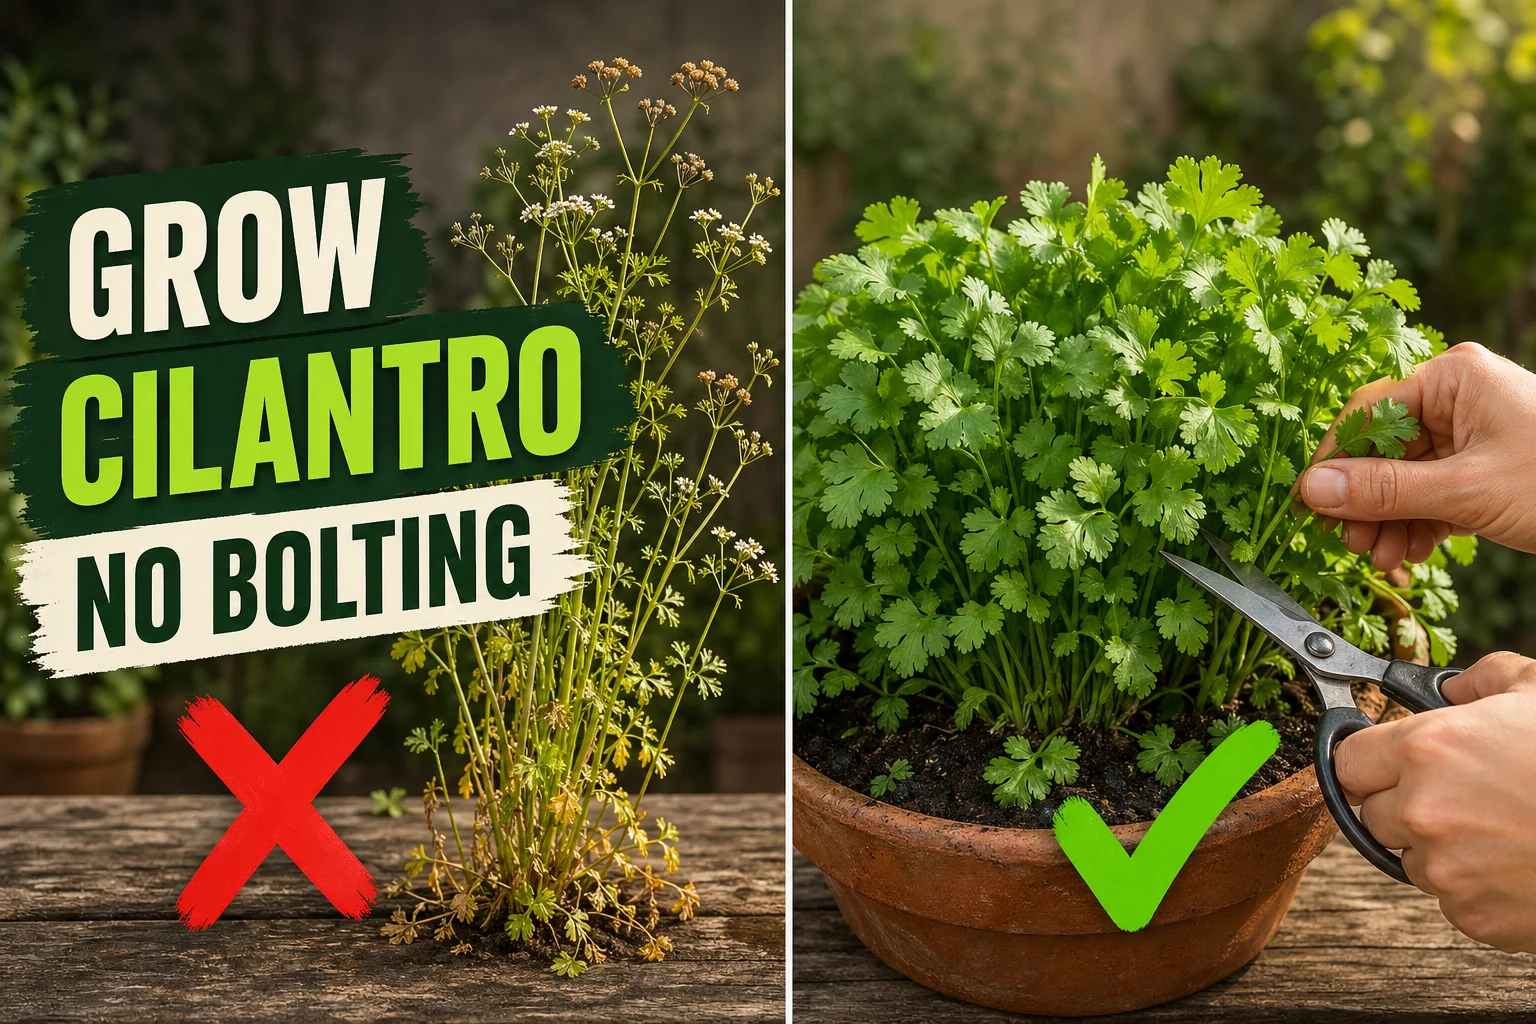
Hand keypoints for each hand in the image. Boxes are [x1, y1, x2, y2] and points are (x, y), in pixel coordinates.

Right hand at [1296, 342, 1535, 568]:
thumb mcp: (1467, 491)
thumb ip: (1385, 491)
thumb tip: (1314, 490)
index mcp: (1454, 377)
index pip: (1367, 413)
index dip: (1335, 462)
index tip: (1312, 504)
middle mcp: (1459, 396)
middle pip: (1384, 447)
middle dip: (1366, 501)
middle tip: (1352, 542)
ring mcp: (1473, 430)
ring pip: (1406, 474)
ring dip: (1389, 519)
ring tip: (1386, 556)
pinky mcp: (1485, 464)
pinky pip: (1433, 489)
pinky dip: (1418, 521)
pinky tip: (1413, 550)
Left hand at [1334, 651, 1535, 950]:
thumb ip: (1483, 680)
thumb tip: (1452, 687)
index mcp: (1428, 749)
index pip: (1347, 762)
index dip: (1368, 761)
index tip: (1383, 763)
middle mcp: (1424, 811)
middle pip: (1372, 814)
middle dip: (1404, 805)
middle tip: (1461, 796)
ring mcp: (1446, 870)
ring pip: (1410, 860)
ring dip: (1440, 848)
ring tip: (1502, 829)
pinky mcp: (1474, 917)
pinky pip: (1451, 900)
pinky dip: (1475, 887)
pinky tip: (1518, 863)